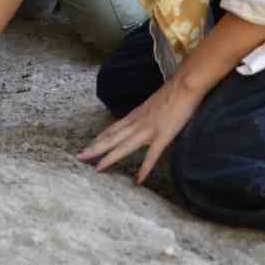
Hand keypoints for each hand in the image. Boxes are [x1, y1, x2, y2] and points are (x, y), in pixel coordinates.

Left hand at [78, 79, 202, 184]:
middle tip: (79, 157)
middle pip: (112, 137)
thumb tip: (144, 120)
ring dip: (110, 157)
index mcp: (135, 115)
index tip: (88, 146)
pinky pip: (152, 155)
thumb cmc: (173, 92)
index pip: (112, 129)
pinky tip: (138, 180)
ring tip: (97, 168)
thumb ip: (146, 114)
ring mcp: (149, 129)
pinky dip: (145, 168)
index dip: (99, 139)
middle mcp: (137, 122)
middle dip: (95, 148)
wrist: (185, 84)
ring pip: (124, 146)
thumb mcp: (153, 104)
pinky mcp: (163, 135)